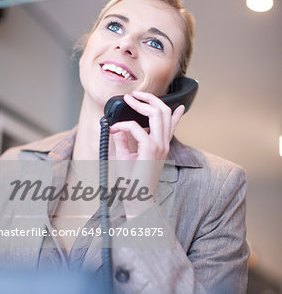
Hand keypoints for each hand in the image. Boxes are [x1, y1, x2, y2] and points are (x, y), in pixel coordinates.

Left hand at [109, 91, 184, 216]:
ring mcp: (159, 145)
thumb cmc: (132, 181)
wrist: (137, 198)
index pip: (172, 126)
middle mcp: (163, 144)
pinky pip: (136, 128)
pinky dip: (123, 125)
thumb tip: (118, 126)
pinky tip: (115, 129)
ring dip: (141, 104)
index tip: (179, 106)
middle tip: (135, 95)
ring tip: (129, 100)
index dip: (177, 114)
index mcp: (161, 146)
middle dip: (150, 99)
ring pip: (157, 113)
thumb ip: (125, 140)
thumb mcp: (127, 155)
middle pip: (164, 112)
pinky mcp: (150, 149)